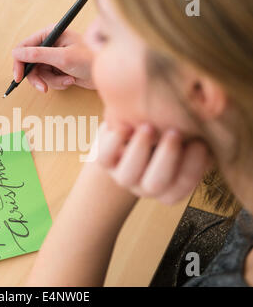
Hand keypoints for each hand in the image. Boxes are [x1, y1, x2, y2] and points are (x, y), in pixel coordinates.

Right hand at [12, 25, 94, 91]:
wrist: (107, 75)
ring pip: (40, 74)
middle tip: (44, 88)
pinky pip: (49, 79)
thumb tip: (16, 53)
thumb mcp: (62, 58)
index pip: (24, 46)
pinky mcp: (59, 68)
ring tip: (67, 80)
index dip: (19, 62)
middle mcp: (51, 43)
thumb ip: (38, 55)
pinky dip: (59, 83)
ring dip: (53, 81)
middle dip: (38, 77)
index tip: (18, 77)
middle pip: (30, 64)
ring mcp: (54, 57)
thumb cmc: (90, 60)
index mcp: (50, 33)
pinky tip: (71, 81)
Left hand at [95, 122, 211, 204]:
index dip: (193, 166)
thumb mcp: (186, 137)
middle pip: (154, 185)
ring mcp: (123, 175)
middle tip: (175, 132)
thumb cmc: (167, 133)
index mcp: (169, 187)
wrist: (133, 130)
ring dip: (139, 150)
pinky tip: (124, 125)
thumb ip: (198, 137)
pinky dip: (112, 142)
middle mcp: (144, 186)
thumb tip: (208, 124)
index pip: (182, 186)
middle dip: (167, 159)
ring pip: (127, 176)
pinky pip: (103, 159)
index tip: (200, 142)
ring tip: (148, 126)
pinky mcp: (105, 161)